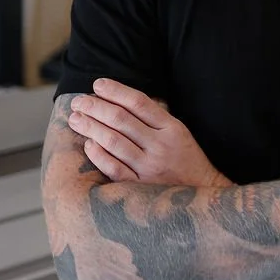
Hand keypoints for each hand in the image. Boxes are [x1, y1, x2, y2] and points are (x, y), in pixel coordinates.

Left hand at [68, 79, 229, 187]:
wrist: (203, 195)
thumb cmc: (186, 160)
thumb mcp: (179, 133)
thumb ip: (154, 118)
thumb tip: (120, 100)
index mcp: (171, 128)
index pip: (139, 102)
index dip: (116, 91)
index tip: (97, 84)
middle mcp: (160, 146)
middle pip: (121, 119)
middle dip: (95, 107)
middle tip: (78, 101)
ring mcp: (149, 167)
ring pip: (114, 141)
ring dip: (91, 127)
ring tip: (76, 119)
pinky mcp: (140, 187)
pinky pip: (114, 168)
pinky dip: (99, 155)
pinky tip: (88, 145)